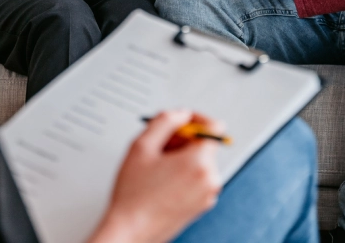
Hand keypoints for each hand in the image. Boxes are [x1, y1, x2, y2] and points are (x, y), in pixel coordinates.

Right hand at [88, 110, 222, 242]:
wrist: (131, 231)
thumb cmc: (134, 195)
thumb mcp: (142, 146)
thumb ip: (164, 121)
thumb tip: (180, 114)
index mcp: (200, 163)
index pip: (213, 127)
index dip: (195, 118)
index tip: (181, 119)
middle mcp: (210, 180)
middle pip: (204, 144)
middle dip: (182, 139)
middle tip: (158, 143)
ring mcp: (207, 195)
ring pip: (199, 161)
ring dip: (181, 156)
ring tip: (155, 165)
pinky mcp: (201, 206)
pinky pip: (197, 178)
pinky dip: (183, 172)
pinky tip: (160, 179)